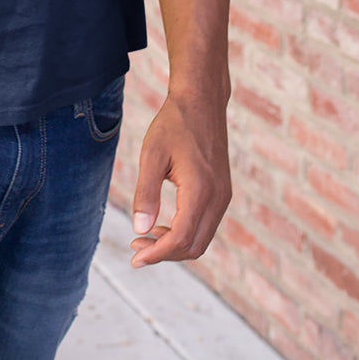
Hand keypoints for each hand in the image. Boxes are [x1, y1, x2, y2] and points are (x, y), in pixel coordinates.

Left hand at [129, 90, 230, 267]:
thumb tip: (140, 229)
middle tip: (135, 247)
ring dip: (175, 245)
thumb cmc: (173, 124)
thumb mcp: (152, 155)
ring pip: (202, 239)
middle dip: (164, 254)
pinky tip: (163, 225)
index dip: (157, 254)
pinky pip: (206, 225)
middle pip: (194, 246)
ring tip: (145, 237)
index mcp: (200, 190)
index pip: (181, 239)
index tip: (134, 258)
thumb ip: (146, 193)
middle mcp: (218, 198)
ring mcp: (223, 196)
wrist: (201, 101)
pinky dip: (186, 233)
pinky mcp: (223, 192)